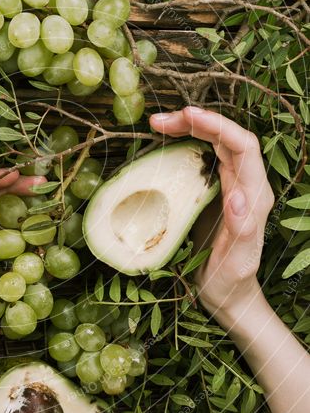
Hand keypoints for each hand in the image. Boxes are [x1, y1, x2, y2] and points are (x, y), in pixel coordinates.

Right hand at [149, 106, 274, 318]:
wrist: (228, 296)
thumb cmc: (231, 282)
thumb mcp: (237, 262)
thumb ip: (242, 230)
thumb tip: (236, 195)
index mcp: (255, 198)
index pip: (244, 147)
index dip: (218, 126)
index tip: (188, 116)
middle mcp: (246, 186)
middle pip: (228, 138)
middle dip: (197, 121)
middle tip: (160, 120)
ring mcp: (231, 186)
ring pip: (216, 144)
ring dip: (189, 128)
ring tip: (158, 124)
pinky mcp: (216, 191)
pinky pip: (204, 157)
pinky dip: (185, 143)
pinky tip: (165, 142)